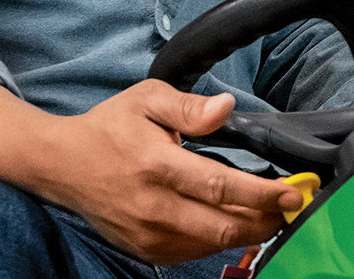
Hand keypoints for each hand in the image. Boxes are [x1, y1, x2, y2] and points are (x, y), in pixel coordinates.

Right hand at [0, 81, 300, 263]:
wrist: (61, 164)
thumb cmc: (109, 127)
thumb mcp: (147, 99)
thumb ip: (189, 106)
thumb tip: (225, 108)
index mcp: (157, 165)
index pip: (220, 187)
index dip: (261, 194)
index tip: (291, 192)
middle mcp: (153, 206)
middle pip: (222, 226)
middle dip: (265, 220)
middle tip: (292, 206)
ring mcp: (147, 233)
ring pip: (211, 245)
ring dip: (248, 233)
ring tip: (271, 214)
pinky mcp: (143, 249)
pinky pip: (192, 254)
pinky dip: (219, 242)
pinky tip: (236, 224)